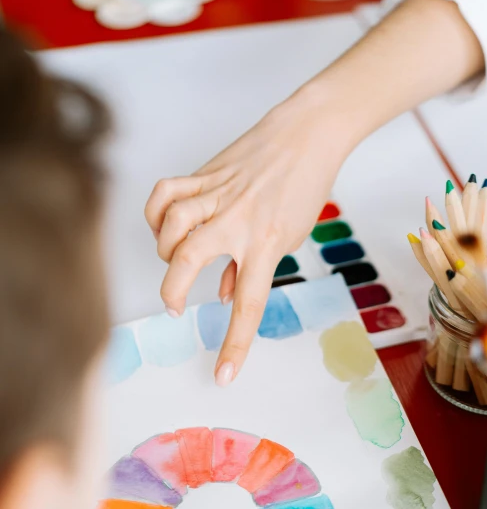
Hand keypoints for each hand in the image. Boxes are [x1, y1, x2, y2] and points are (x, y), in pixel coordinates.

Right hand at [145, 87, 352, 385]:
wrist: (307, 133)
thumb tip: (224, 295)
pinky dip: (156, 214)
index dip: (234, 345)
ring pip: (171, 226)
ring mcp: (217, 194)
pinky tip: (164, 227)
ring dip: (164, 252)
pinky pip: (166, 193)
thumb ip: (254, 268)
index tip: (223, 375)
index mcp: (266, 242)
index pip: (248, 304)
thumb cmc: (304, 186)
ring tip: (173, 261)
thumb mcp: (289, 237)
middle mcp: (238, 220)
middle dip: (172, 291)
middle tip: (174, 305)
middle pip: (188, 259)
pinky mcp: (204, 175)